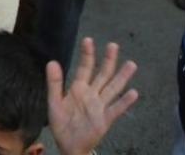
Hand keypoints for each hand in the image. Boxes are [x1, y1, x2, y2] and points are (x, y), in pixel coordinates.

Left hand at [47, 38, 138, 154]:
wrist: (69, 145)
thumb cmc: (62, 123)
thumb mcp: (54, 102)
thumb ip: (54, 83)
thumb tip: (51, 62)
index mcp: (78, 88)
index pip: (85, 68)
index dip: (87, 55)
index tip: (89, 40)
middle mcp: (92, 94)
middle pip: (102, 74)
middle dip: (108, 60)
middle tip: (113, 45)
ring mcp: (100, 106)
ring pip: (113, 89)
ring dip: (122, 77)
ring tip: (131, 64)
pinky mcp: (105, 120)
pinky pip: (116, 109)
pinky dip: (124, 102)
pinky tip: (133, 93)